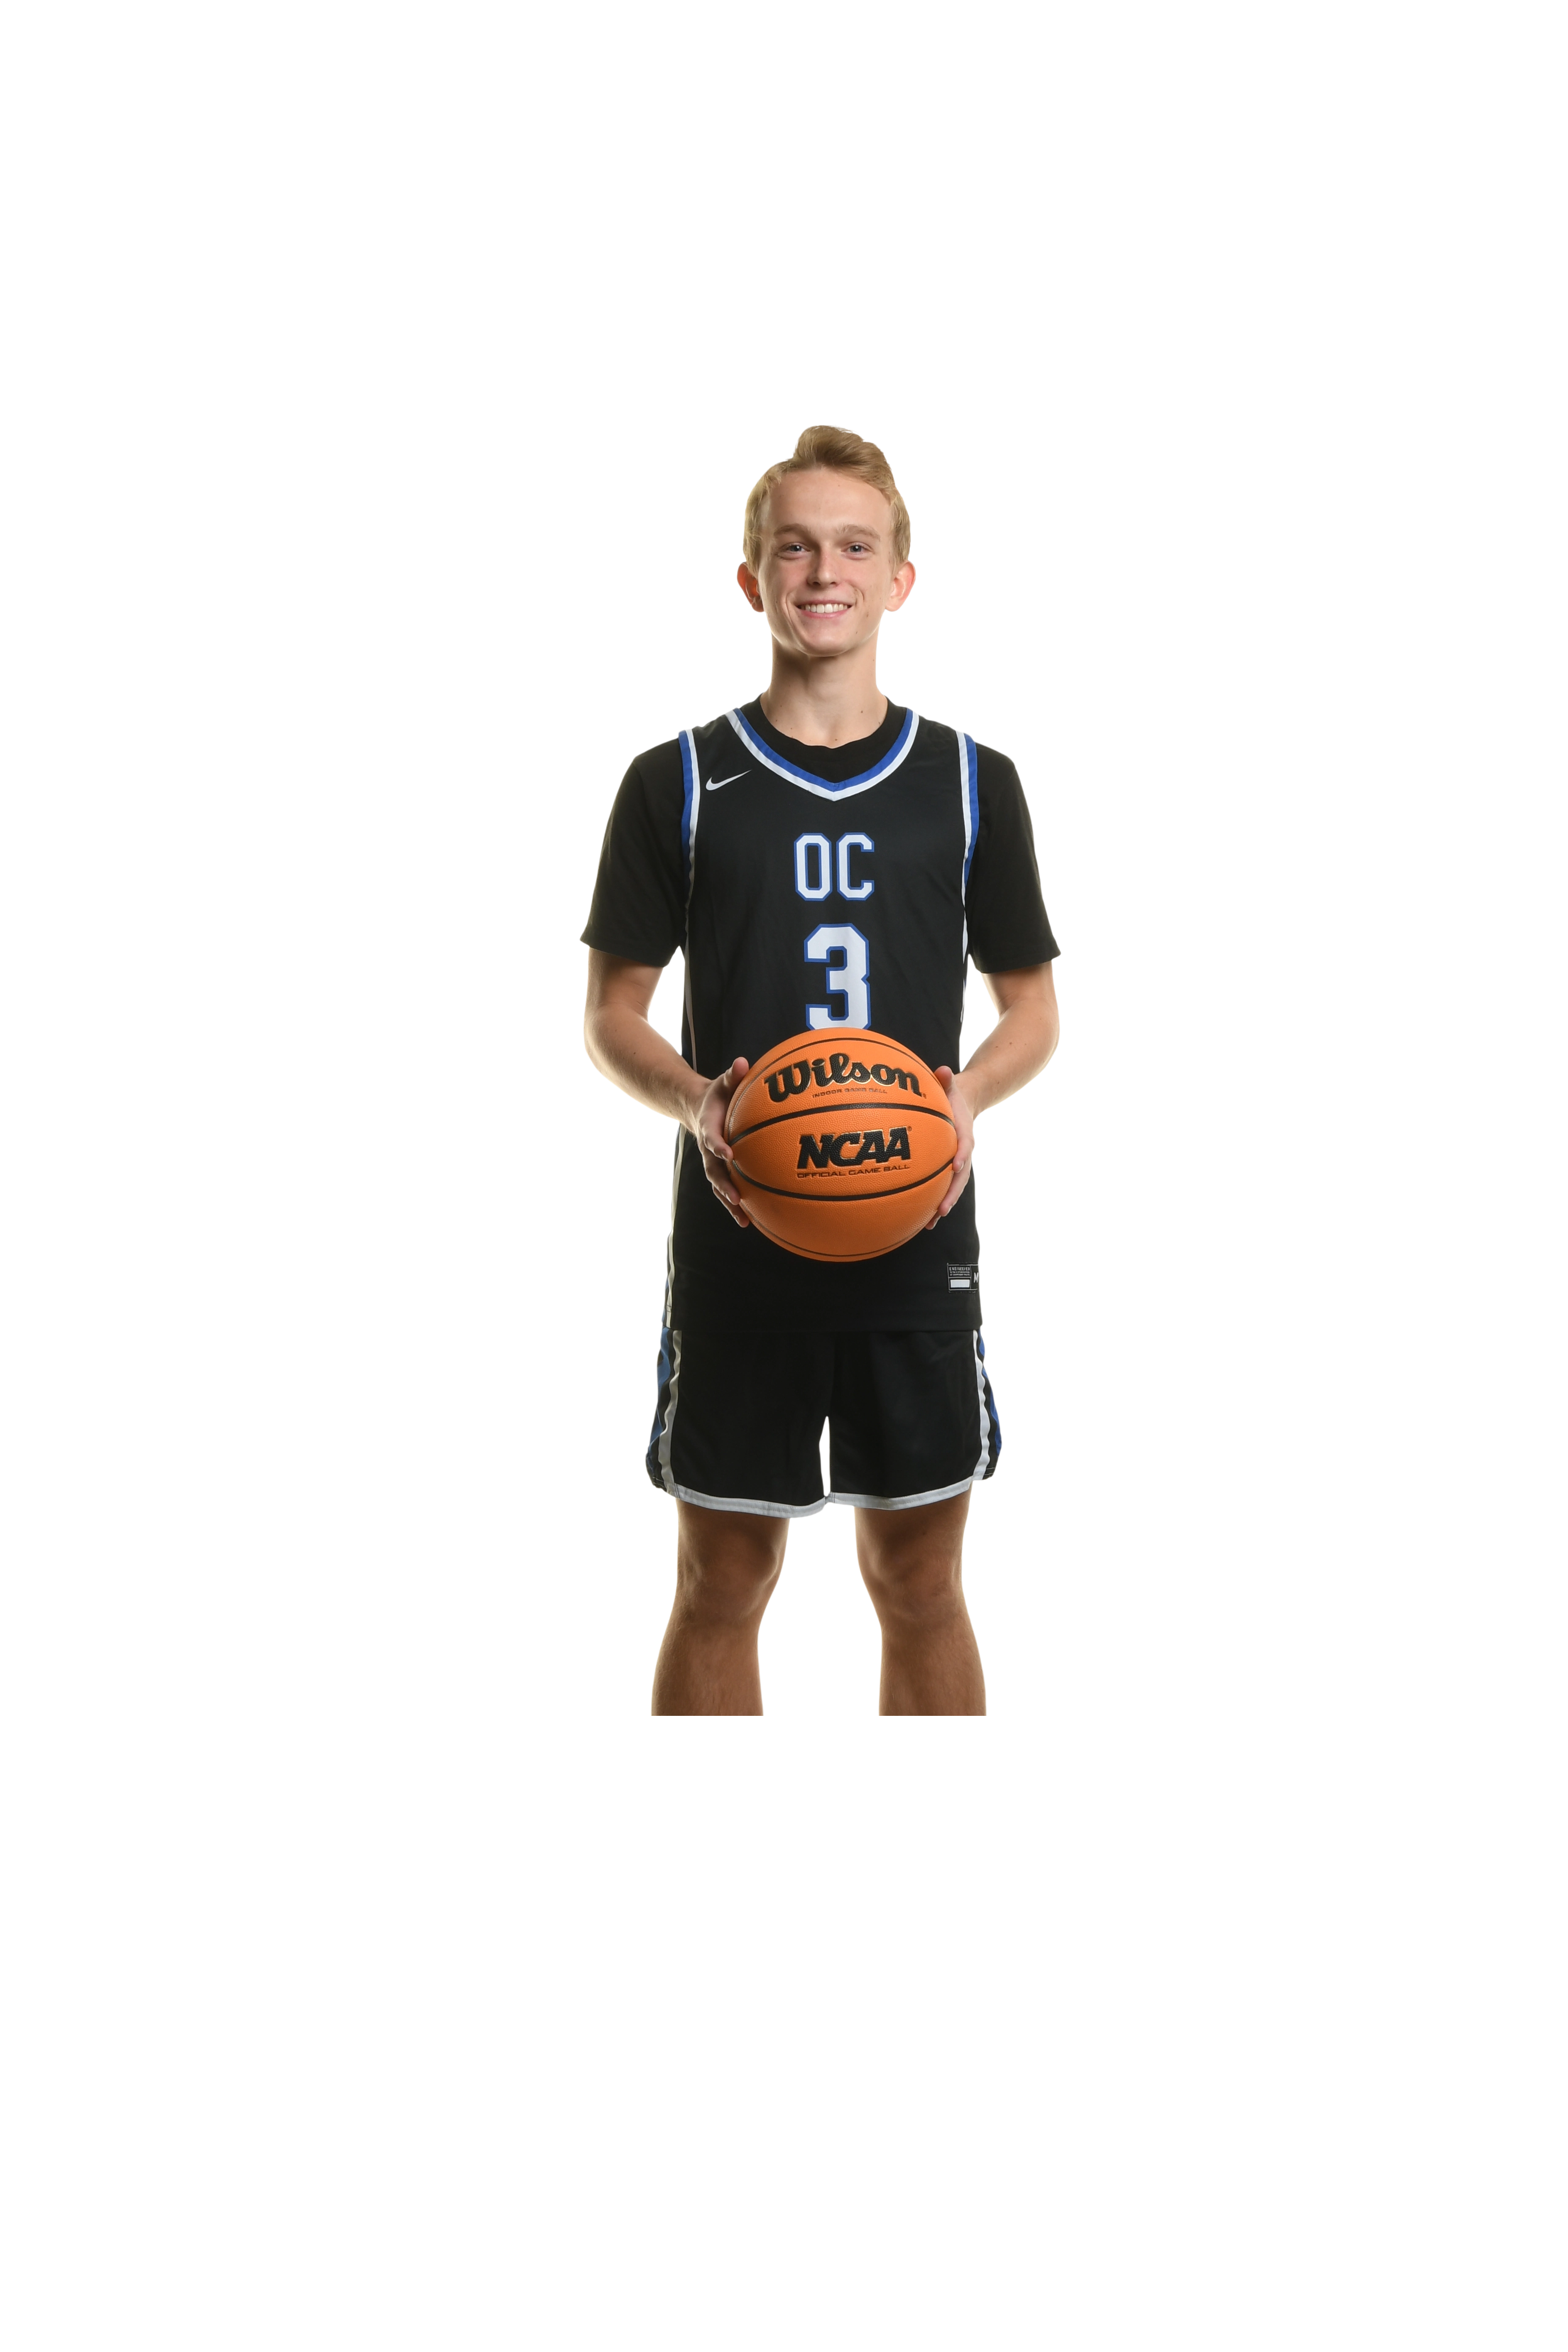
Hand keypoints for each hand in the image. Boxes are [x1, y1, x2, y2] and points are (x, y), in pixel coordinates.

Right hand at [692, 1057, 750, 1227]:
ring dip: (729, 1202)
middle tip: (736, 1197)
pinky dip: (735, 1205)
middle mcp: (708, 1148)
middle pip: (713, 1170)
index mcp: (708, 1126)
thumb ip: (732, 1074)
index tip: (728, 1153)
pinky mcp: (720, 1170)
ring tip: (743, 1218)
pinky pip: (726, 1189)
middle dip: (724, 1185)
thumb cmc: (718, 1094)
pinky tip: (749, 1221)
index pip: (711, 1137)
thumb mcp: (723, 1082)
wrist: (700, 1108)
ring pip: (719, 1185)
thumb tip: (742, 1062)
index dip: (717, 1145)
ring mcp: (713, 1162)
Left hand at [924, 1065, 975, 1227]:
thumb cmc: (952, 1094)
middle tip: (942, 1209)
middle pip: (961, 1176)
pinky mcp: (949, 1169)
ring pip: (953, 1187)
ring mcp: (958, 1163)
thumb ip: (946, 1079)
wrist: (966, 1104)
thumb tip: (943, 1070)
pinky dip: (934, 1202)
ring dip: (943, 1205)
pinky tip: (922, 1220)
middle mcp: (964, 1151)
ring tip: (931, 1223)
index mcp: (965, 1131)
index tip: (956, 1166)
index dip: (963, 1155)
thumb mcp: (951, 1084)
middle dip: (952, 1193)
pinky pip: (943, 1187)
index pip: (966, 1144)